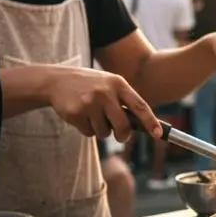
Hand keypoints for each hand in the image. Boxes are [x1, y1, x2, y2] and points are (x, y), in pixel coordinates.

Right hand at [45, 66, 161, 141]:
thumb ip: (124, 101)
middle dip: (122, 135)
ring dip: (100, 130)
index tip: (159, 134)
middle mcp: (105, 92)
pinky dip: (86, 129)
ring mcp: (90, 103)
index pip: (140, 106)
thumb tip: (142, 126)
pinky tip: (80, 115)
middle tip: (120, 136)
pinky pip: (89, 133)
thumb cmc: (89, 85)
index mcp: (118, 84)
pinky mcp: (76, 113)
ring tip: (92, 114)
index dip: (151, 122)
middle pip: (123, 126)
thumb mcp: (108, 85)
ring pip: (104, 132)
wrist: (56, 80)